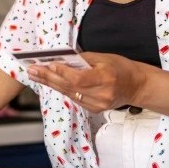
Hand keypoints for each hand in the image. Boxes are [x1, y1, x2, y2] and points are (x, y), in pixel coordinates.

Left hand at [26, 52, 148, 112]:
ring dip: (50, 83)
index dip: (62, 72)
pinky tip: (49, 81)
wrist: (137, 86)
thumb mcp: (104, 58)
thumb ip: (83, 60)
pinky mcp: (94, 109)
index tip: (47, 64)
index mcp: (106, 79)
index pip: (79, 79)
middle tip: (31, 69)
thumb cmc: (121, 67)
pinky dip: (61, 88)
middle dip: (48, 77)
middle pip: (69, 87)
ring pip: (69, 93)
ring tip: (34, 74)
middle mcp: (101, 95)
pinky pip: (74, 98)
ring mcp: (97, 105)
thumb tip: (61, 59)